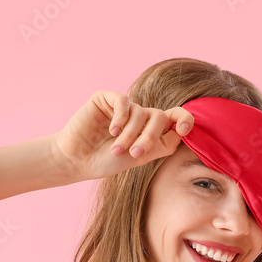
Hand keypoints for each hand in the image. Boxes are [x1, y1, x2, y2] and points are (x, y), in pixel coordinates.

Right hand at [51, 90, 194, 181]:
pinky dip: (121, 117)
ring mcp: (123, 106)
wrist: (77, 160)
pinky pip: (123, 101)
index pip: (174, 118)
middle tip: (134, 153)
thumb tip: (183, 133)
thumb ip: (162, 145)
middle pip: (159, 116)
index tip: (184, 130)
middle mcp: (138, 115)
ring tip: (116, 149)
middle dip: (149, 136)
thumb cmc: (106, 162)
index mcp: (149, 129)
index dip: (184, 119)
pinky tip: (111, 131)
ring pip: (140, 112)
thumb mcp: (140, 157)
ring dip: (130, 133)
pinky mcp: (106, 99)